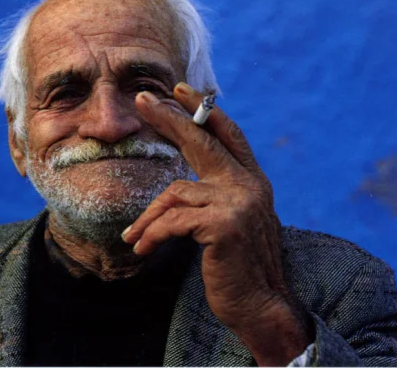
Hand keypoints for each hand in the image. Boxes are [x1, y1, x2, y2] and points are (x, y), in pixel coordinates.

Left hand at [123, 82, 312, 364]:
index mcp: (253, 181)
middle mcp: (250, 185)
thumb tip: (182, 187)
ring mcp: (239, 202)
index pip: (227, 134)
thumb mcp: (232, 223)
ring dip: (149, 219)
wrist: (261, 307)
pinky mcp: (223, 224)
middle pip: (202, 140)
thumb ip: (218, 196)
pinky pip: (172, 221)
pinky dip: (152, 235)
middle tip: (141, 99)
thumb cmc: (239, 267)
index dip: (203, 110)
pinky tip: (143, 249)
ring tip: (135, 239)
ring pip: (175, 193)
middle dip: (169, 118)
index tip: (179, 90)